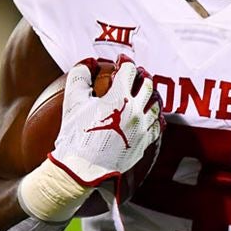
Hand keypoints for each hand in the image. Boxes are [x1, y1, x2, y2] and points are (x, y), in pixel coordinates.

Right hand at [48, 55, 162, 186]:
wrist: (82, 168)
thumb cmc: (75, 134)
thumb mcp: (73, 101)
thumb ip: (80, 76)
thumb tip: (89, 63)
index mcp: (119, 97)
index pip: (129, 71)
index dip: (125, 63)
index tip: (120, 62)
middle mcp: (135, 110)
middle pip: (147, 85)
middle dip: (141, 77)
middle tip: (134, 75)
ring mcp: (142, 127)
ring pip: (156, 104)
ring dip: (150, 96)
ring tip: (144, 93)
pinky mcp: (144, 142)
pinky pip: (157, 126)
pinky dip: (155, 117)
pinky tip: (149, 115)